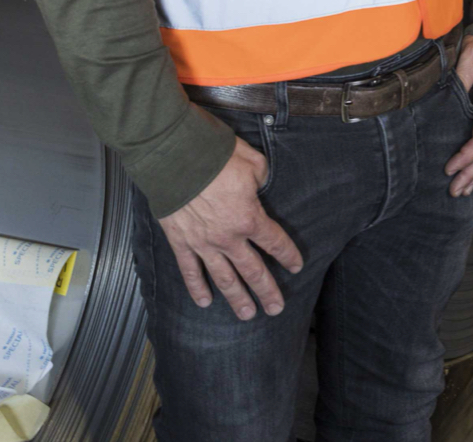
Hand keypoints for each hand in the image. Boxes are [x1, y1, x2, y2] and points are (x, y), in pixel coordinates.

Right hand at [157, 136, 302, 319]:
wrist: (176, 159)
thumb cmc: (215, 157)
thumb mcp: (252, 162)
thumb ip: (262, 178)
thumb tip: (261, 185)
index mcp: (249, 218)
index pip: (274, 242)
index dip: (288, 255)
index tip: (297, 267)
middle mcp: (228, 238)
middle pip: (252, 270)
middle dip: (267, 291)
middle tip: (276, 309)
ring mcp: (203, 244)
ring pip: (224, 278)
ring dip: (237, 298)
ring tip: (247, 315)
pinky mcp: (181, 243)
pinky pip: (190, 271)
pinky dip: (197, 288)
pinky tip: (205, 303)